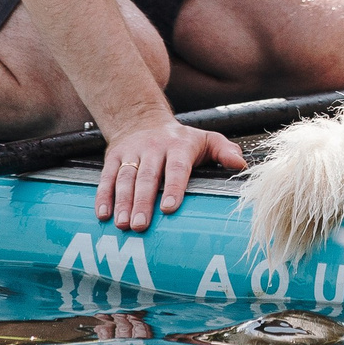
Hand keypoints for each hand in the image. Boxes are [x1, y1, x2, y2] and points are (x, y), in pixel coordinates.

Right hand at [96, 118, 244, 231]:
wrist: (141, 118)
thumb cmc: (181, 139)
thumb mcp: (206, 139)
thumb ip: (225, 151)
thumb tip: (240, 165)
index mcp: (179, 146)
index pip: (176, 168)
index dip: (173, 187)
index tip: (169, 208)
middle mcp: (153, 148)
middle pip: (147, 176)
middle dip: (143, 202)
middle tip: (140, 226)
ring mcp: (131, 153)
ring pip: (125, 178)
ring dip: (122, 202)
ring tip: (122, 224)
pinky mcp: (113, 157)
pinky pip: (106, 177)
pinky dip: (103, 196)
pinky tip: (103, 214)